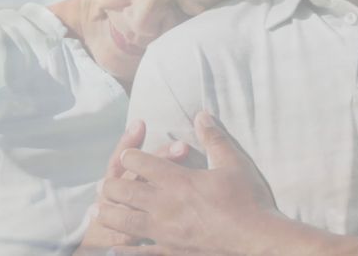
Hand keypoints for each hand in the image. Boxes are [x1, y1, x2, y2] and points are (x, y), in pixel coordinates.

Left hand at [92, 111, 282, 255]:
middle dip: (111, 185)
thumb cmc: (249, 201)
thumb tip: (202, 115)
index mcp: (178, 181)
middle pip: (124, 191)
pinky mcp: (172, 252)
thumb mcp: (234, 164)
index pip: (140, 163)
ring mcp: (165, 232)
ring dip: (109, 213)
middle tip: (104, 184)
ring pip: (125, 221)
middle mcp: (165, 205)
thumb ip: (215, 138)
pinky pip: (141, 252)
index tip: (127, 154)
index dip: (129, 156)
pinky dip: (125, 250)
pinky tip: (115, 249)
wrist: (258, 242)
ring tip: (99, 210)